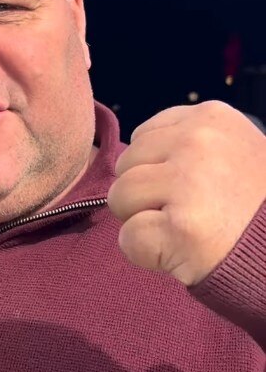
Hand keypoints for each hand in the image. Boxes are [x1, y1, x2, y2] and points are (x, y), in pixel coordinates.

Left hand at [108, 101, 265, 285]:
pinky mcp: (182, 227)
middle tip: (189, 213)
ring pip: (119, 197)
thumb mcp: (233, 151)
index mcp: (210, 117)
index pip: (142, 138)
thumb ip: (185, 144)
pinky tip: (183, 253)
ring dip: (142, 222)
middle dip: (144, 194)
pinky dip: (146, 254)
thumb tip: (127, 159)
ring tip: (186, 230)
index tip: (190, 188)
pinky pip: (128, 238)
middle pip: (125, 164)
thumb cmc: (255, 209)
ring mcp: (190, 182)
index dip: (156, 170)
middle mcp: (198, 141)